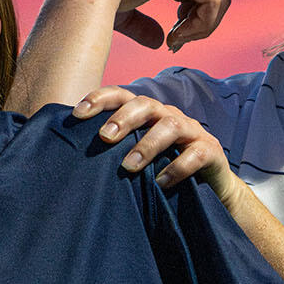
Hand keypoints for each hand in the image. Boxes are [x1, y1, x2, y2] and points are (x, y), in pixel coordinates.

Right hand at [63, 0, 229, 52]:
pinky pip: (212, 0)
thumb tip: (160, 41)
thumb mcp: (128, 16)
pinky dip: (202, 23)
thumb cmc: (101, 1)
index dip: (193, 22)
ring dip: (201, 27)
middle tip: (176, 43)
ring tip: (176, 39)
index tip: (172, 41)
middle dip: (199, 25)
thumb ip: (144, 25)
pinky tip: (179, 33)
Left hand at [77, 87, 237, 197]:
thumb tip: (71, 157)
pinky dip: (177, 167)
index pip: (122, 96)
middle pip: (146, 104)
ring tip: (128, 166)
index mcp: (148, 114)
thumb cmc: (165, 168)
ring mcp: (191, 131)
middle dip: (123, 118)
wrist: (211, 187)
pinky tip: (160, 182)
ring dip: (147, 144)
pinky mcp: (210, 151)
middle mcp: (168, 116)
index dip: (99, 99)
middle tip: (104, 137)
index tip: (77, 114)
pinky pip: (195, 154)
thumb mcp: (140, 156)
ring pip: (170, 124)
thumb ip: (116, 151)